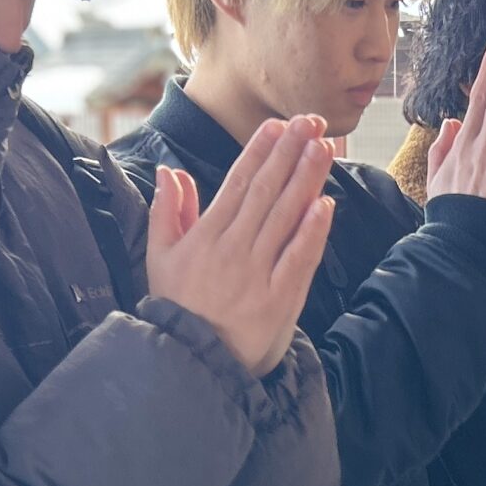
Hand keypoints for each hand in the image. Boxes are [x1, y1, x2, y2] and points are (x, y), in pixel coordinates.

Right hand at [144, 117, 335, 374]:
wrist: (189, 364)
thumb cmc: (176, 308)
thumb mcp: (159, 258)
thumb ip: (167, 212)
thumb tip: (171, 171)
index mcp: (205, 237)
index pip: (237, 184)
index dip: (260, 152)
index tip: (278, 126)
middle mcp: (232, 250)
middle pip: (266, 192)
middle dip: (290, 153)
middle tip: (312, 121)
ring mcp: (257, 274)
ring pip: (286, 217)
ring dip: (307, 179)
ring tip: (324, 148)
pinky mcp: (278, 300)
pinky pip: (299, 258)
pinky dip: (312, 231)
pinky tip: (325, 204)